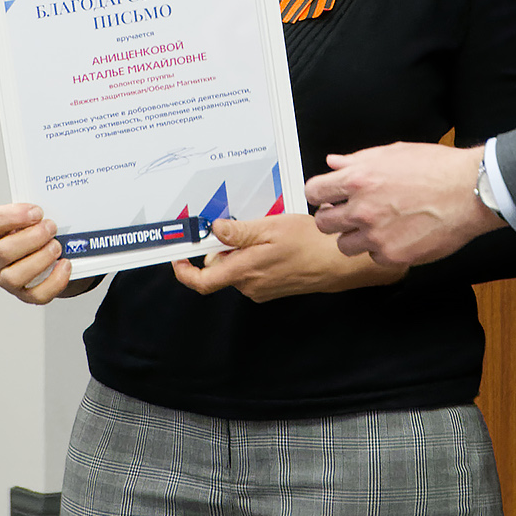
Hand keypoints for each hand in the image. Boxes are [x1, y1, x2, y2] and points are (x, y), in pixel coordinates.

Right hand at [0, 203, 93, 304]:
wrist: (42, 255)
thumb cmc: (33, 234)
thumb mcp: (30, 219)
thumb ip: (37, 215)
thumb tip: (58, 209)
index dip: (15, 216)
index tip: (38, 212)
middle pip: (3, 251)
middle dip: (32, 238)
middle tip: (51, 228)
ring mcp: (5, 278)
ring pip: (14, 277)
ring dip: (40, 259)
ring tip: (56, 247)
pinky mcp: (23, 294)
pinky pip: (36, 294)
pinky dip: (54, 281)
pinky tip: (65, 265)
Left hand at [172, 213, 407, 301]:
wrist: (336, 263)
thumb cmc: (309, 243)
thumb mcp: (271, 227)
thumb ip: (239, 232)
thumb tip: (214, 230)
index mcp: (243, 271)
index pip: (202, 282)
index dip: (184, 272)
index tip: (178, 257)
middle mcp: (248, 285)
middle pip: (219, 269)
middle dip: (221, 249)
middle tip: (237, 226)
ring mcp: (260, 289)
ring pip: (236, 269)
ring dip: (241, 251)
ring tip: (264, 232)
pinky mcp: (271, 288)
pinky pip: (251, 272)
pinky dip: (254, 257)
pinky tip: (273, 244)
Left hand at [305, 142, 503, 265]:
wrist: (470, 192)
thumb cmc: (438, 169)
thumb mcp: (394, 153)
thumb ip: (358, 160)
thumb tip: (334, 163)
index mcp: (359, 179)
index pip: (314, 191)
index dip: (319, 195)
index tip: (326, 198)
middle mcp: (363, 209)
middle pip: (323, 223)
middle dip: (333, 219)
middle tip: (348, 215)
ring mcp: (376, 236)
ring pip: (344, 246)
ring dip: (356, 238)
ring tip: (376, 227)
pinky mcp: (393, 256)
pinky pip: (374, 258)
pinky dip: (382, 250)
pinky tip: (398, 235)